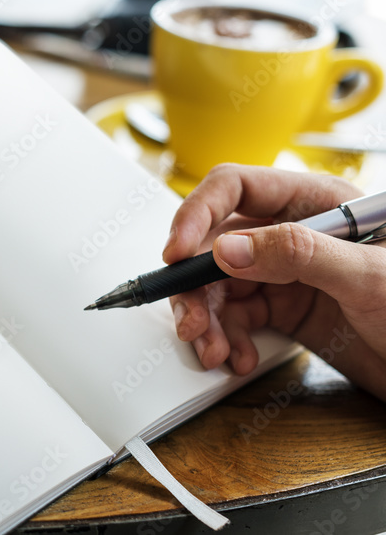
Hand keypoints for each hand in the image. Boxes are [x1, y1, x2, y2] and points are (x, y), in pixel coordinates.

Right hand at [163, 164, 385, 400]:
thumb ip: (297, 254)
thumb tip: (228, 248)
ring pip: (221, 285)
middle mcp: (295, 234)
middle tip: (192, 320)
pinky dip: (228, 338)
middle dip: (197, 285)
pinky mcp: (289, 310)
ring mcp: (289, 273)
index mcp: (316, 202)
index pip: (236, 188)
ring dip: (208, 319)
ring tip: (213, 349)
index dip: (198, 214)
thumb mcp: (369, 276)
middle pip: (217, 244)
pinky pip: (239, 317)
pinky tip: (238, 356)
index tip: (178, 251)